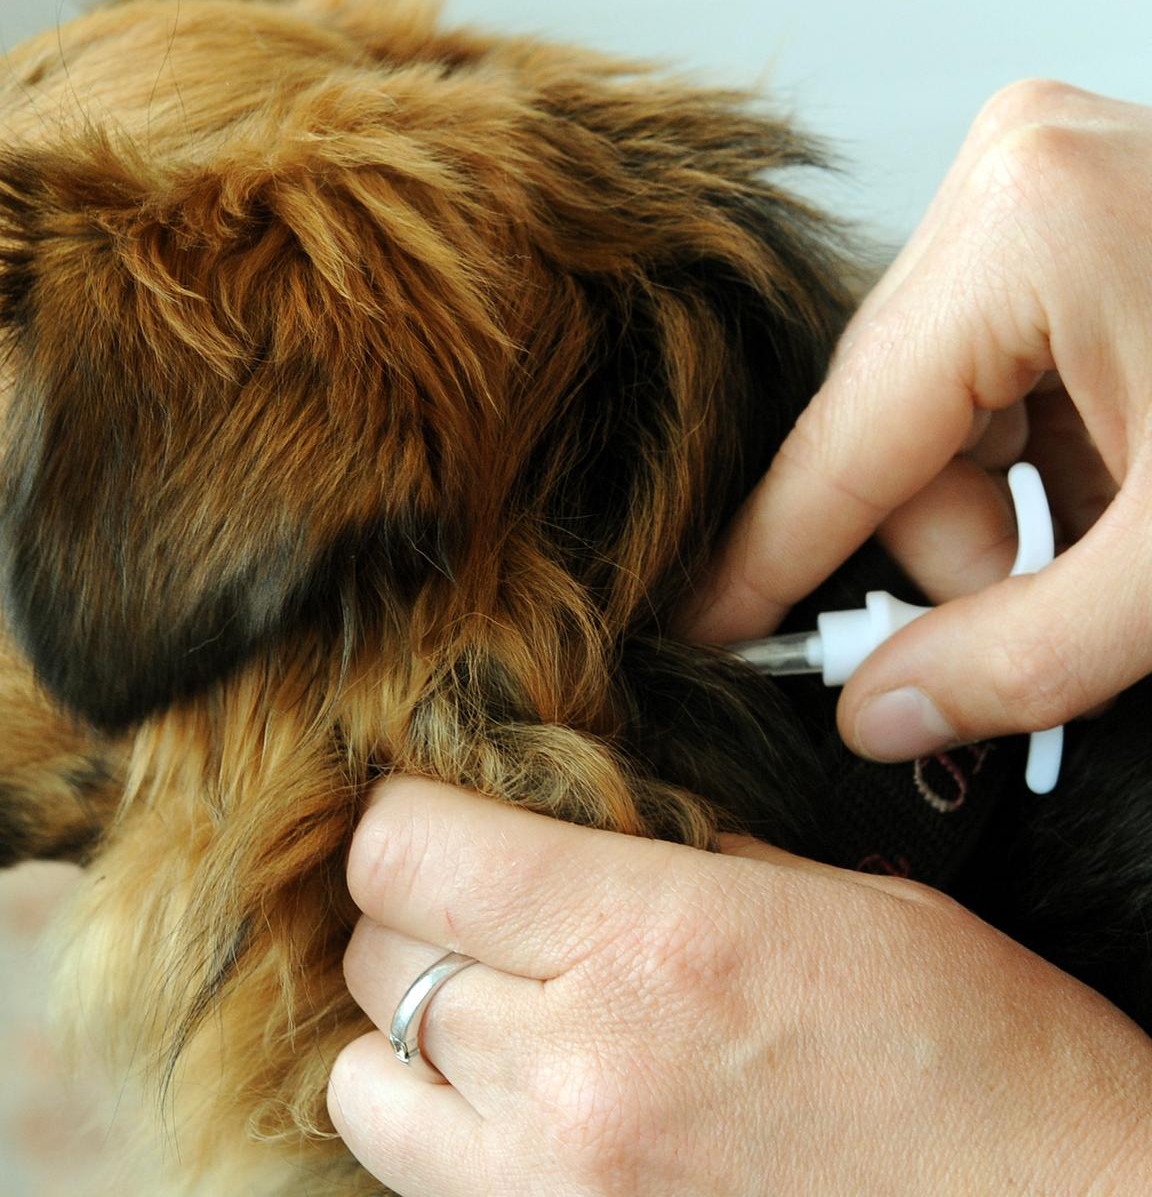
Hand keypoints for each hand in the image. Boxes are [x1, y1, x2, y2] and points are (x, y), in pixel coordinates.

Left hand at [327, 778, 1151, 1195]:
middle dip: (416, 907)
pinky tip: (518, 1090)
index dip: (407, 809)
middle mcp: (578, 1073)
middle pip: (377, 954)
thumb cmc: (976, 1060)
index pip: (410, 848)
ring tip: (493, 1003)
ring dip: (410, 1027)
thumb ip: (668, 855)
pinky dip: (438, 1123)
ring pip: (364, 1081)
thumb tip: (564, 825)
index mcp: (655, 940)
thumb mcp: (825, 900)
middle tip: (482, 896)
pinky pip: (418, 1178)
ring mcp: (555, 1190)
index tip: (437, 803)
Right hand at [686, 80, 1151, 760]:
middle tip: (1042, 610)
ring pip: (933, 412)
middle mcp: (1013, 184)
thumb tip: (881, 711)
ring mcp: (1037, 189)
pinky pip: (985, 376)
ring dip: (1005, 513)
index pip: (845, 445)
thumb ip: (1020, 661)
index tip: (707, 625)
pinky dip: (1036, 464)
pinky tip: (1110, 486)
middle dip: (959, 551)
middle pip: (890, 431)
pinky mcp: (1064, 218)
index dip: (769, 560)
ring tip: (1111, 538)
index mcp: (1026, 232)